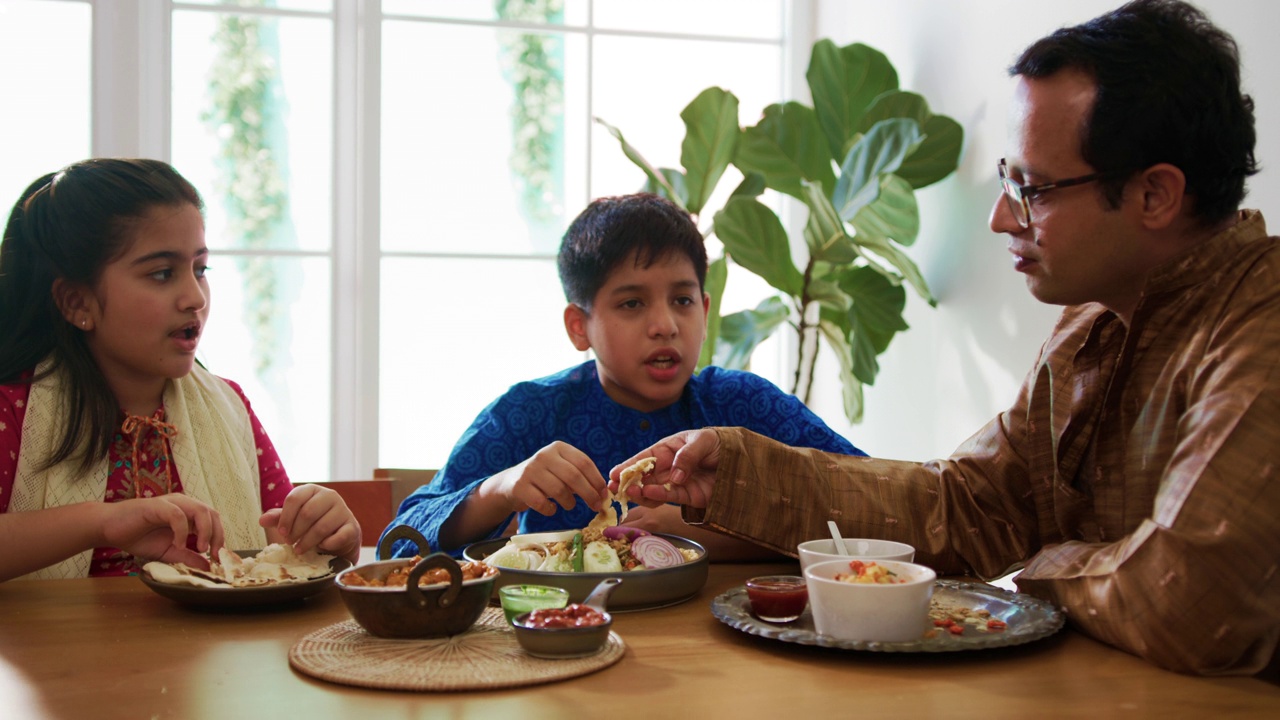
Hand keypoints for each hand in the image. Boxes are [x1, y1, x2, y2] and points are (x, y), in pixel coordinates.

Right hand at [101, 495, 224, 568]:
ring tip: (200, 549)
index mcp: (188, 514)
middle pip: (212, 514)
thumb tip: (207, 567)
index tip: (217, 558)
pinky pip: (177, 515)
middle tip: (212, 554)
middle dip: (217, 535)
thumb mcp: (168, 552)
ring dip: (205, 531)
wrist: (110, 529)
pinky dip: (183, 531)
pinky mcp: (157, 506)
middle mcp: (183, 505)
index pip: (214, 520)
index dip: (220, 538)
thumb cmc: (139, 537)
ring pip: (200, 510)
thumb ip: (187, 557)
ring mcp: (171, 503)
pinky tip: (178, 545)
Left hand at [260, 484, 360, 562]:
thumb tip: (262, 520)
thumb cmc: (313, 525)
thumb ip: (279, 518)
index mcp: (313, 490)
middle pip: (308, 513)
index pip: (295, 498)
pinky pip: (338, 537)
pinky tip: (321, 547)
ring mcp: (343, 510)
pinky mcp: (352, 526)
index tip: (281, 532)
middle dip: (296, 531)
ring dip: (307, 542)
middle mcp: (330, 496)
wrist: (339, 536)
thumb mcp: (294, 519)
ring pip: (322, 527)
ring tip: (299, 550)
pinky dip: (327, 545)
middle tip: (290, 543)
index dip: (286, 517)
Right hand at [485, 441, 607, 516]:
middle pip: (573, 476)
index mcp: (558, 448)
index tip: (604, 494)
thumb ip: (580, 476)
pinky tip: (551, 508)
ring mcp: (530, 470)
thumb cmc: (545, 478)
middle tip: (596, 506)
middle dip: (589, 494)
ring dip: (569, 503)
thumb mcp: (561, 469)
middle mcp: (544, 455)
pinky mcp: (520, 486)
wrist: (511, 483)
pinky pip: (542, 503)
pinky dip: (551, 510)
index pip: (584, 462)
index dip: (596, 480)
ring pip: (559, 490)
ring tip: (569, 505)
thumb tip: (602, 493)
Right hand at [609, 429, 720, 507]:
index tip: (613, 473)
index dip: (628, 465)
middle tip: (614, 488)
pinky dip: (658, 497)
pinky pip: (670, 497)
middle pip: (644, 476)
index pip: (645, 458)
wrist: (742, 461)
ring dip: (640, 492)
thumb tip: (675, 475)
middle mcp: (669, 467)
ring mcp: (677, 482)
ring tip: (630, 492)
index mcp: (668, 449)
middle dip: (628, 482)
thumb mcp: (703, 442)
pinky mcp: (688, 496)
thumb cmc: (720, 444)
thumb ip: (687, 456)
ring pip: (652, 490)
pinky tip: (649, 494)